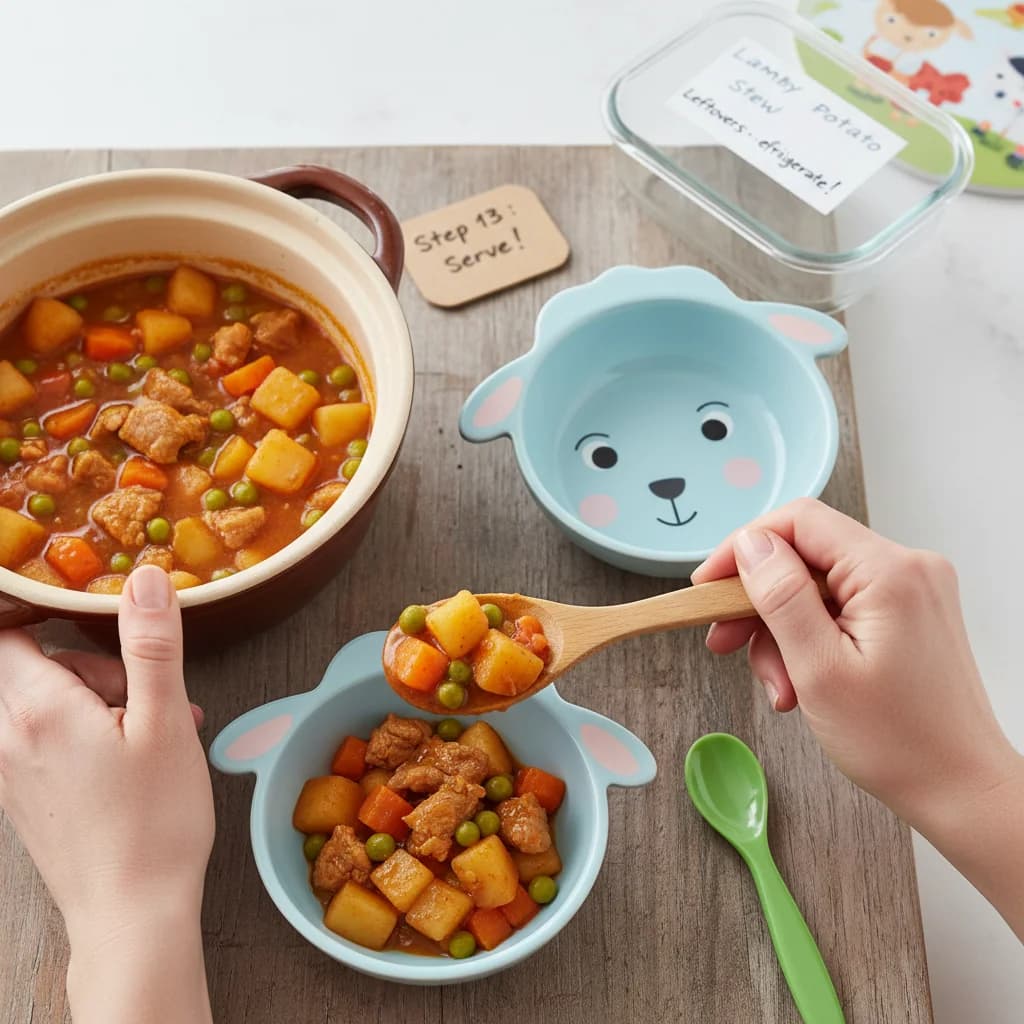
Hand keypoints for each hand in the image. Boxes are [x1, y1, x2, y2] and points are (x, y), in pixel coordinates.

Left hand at [0, 566, 213, 1021]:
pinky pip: (37, 738)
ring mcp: (9, 772)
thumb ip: (151, 645)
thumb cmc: (153, 823)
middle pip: (26, 664)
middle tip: (140, 686)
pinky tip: (131, 754)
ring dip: (88, 696)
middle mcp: (6, 737)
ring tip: (149, 724)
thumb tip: (144, 579)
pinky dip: (79, 729)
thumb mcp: (165, 722)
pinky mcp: (21, 797)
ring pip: (34, 702)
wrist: (131, 916)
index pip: (6, 632)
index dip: (37, 609)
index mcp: (37, 709)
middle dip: (85, 661)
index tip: (85, 609)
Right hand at [691, 499, 1018, 829]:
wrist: (960, 790)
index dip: (743, 547)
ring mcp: (911, 590)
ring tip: (781, 686)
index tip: (707, 586)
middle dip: (760, 602)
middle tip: (726, 643)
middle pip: (805, 555)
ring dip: (783, 631)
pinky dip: (810, 639)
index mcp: (890, 572)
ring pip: (817, 586)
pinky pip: (839, 607)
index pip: (798, 521)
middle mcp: (908, 568)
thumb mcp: (819, 669)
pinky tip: (803, 681)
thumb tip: (750, 544)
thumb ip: (781, 596)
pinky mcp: (908, 612)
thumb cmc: (900, 743)